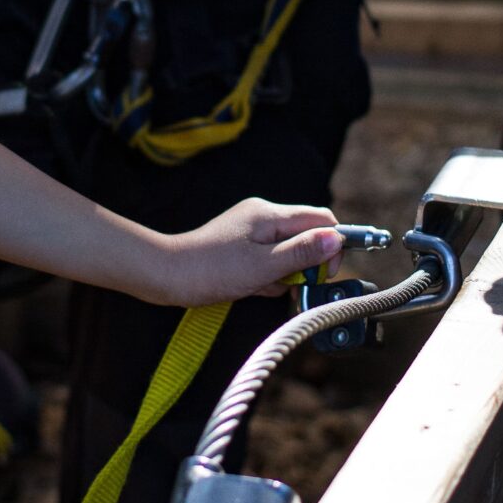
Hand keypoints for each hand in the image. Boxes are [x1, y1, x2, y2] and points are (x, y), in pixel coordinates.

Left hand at [136, 198, 345, 308]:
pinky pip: (269, 260)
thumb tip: (336, 239)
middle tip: (292, 285)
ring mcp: (251, 231)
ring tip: (263, 287)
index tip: (327, 272)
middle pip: (305, 236)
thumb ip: (301, 253)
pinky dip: (267, 277)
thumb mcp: (262, 266)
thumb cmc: (210, 270)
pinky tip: (252, 288)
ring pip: (287, 252)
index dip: (332, 244)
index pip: (320, 219)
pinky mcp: (241, 246)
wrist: (166, 276)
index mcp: (269, 214)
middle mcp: (262, 216)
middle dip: (306, 264)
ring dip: (285, 274)